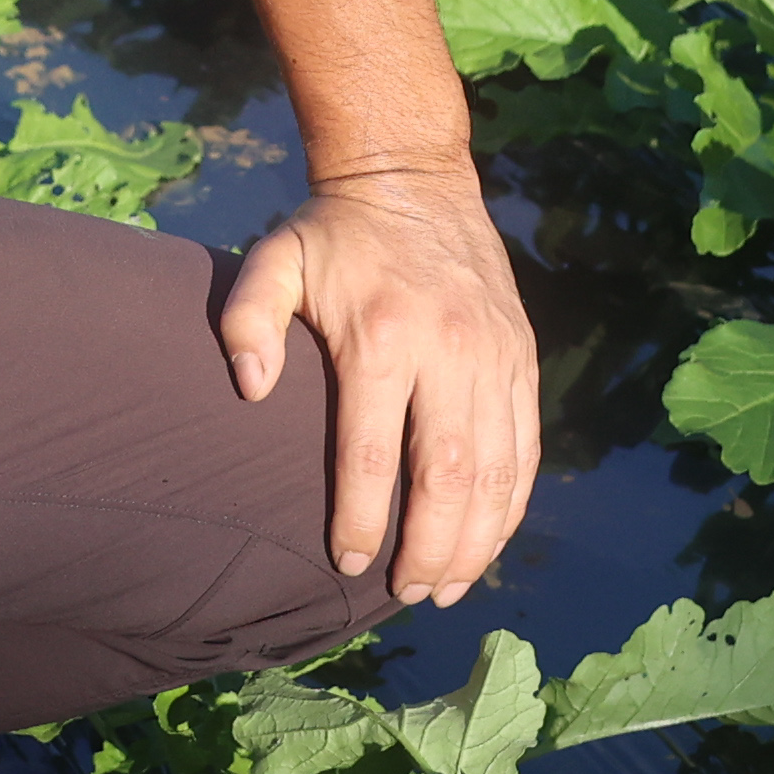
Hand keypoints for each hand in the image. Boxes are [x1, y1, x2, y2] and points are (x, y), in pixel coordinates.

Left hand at [217, 161, 539, 605]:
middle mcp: (449, 352)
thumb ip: (246, 321)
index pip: (373, 453)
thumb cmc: (332, 235)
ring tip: (446, 588)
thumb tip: (248, 391)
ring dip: (477, 542)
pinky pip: (526, 448)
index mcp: (382, 336)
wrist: (414, 180)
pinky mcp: (522, 359)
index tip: (348, 564)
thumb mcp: (273, 259)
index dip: (363, 519)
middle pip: (448, 476)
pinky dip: (512, 505)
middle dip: (431, 548)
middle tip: (407, 594)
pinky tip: (489, 543)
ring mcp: (495, 357)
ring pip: (498, 471)